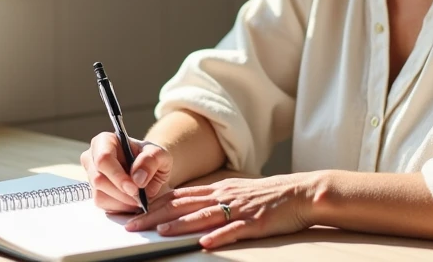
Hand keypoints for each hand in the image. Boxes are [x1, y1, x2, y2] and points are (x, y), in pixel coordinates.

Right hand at [80, 133, 172, 212]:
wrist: (150, 172)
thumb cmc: (151, 159)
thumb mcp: (160, 155)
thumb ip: (151, 161)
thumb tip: (138, 178)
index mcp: (105, 141)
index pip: (103, 158)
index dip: (117, 175)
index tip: (135, 188)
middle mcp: (93, 157)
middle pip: (98, 179)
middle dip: (121, 192)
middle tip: (140, 197)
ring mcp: (91, 176)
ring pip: (100, 195)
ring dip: (122, 201)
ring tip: (139, 197)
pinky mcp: (95, 193)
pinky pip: (103, 205)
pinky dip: (120, 207)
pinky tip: (132, 201)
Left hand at [123, 173, 319, 249]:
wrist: (300, 193)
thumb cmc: (268, 196)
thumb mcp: (236, 192)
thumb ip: (213, 199)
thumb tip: (188, 209)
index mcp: (218, 188)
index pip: (178, 195)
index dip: (154, 203)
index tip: (134, 210)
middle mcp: (223, 195)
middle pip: (183, 205)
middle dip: (155, 215)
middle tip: (132, 224)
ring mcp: (238, 208)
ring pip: (204, 216)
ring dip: (180, 224)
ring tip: (160, 231)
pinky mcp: (255, 222)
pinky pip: (234, 230)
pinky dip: (219, 236)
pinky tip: (206, 242)